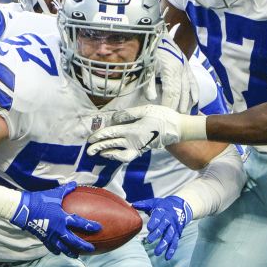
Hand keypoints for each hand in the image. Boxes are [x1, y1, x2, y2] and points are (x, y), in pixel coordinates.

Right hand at [9, 181, 99, 257]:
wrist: (23, 209)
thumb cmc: (39, 200)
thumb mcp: (54, 194)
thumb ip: (66, 190)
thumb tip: (74, 184)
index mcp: (63, 218)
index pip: (80, 223)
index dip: (90, 226)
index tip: (99, 228)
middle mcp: (58, 229)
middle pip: (73, 240)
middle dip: (83, 245)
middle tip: (91, 249)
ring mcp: (50, 235)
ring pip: (63, 247)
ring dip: (70, 252)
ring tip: (76, 256)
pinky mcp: (43, 237)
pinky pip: (51, 246)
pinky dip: (55, 250)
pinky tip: (58, 252)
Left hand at [86, 105, 202, 162]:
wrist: (178, 128)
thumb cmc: (162, 116)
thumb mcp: (145, 110)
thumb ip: (128, 114)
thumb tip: (114, 118)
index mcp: (132, 130)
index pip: (111, 133)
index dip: (99, 136)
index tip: (90, 139)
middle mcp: (133, 141)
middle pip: (112, 145)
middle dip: (99, 148)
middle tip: (88, 151)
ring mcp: (138, 147)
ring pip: (120, 154)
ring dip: (108, 154)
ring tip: (100, 153)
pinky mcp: (142, 149)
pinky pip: (128, 156)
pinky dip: (119, 156)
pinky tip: (113, 154)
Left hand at [133, 196, 192, 259]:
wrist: (179, 206)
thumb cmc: (162, 206)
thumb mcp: (153, 202)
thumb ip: (143, 204)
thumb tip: (132, 205)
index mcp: (162, 211)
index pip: (159, 216)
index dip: (155, 222)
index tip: (149, 228)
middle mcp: (169, 220)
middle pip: (164, 227)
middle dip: (157, 234)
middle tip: (149, 240)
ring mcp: (174, 228)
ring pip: (170, 236)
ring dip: (164, 244)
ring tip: (157, 252)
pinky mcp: (177, 234)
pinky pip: (175, 242)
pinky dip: (171, 250)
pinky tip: (167, 257)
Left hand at [145, 27, 187, 111]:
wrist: (159, 33)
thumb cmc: (151, 50)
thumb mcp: (147, 66)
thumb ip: (149, 83)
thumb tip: (152, 98)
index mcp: (171, 70)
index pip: (171, 93)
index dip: (169, 105)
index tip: (165, 116)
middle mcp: (181, 70)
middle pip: (181, 93)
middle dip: (178, 107)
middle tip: (175, 120)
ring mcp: (186, 68)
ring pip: (188, 89)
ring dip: (187, 103)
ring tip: (184, 114)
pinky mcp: (188, 66)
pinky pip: (193, 82)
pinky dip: (195, 92)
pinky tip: (195, 102)